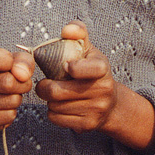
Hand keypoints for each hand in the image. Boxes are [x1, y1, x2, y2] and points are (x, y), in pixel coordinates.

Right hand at [0, 45, 34, 151]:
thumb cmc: (0, 74)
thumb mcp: (13, 60)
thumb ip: (23, 60)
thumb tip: (23, 75)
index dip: (7, 61)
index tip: (11, 63)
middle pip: (8, 83)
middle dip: (22, 84)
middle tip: (18, 83)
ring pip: (12, 100)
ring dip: (17, 98)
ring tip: (7, 95)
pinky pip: (8, 116)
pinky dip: (11, 112)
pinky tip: (1, 107)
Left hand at [36, 21, 154, 150]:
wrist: (110, 103)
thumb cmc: (91, 71)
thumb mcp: (88, 50)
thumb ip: (77, 33)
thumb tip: (67, 30)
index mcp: (102, 68)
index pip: (91, 68)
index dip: (75, 68)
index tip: (65, 66)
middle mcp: (102, 90)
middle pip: (57, 91)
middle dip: (45, 87)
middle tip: (44, 83)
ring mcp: (96, 109)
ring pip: (55, 106)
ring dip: (49, 100)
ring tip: (56, 94)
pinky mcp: (87, 125)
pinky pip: (56, 118)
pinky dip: (53, 112)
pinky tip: (60, 106)